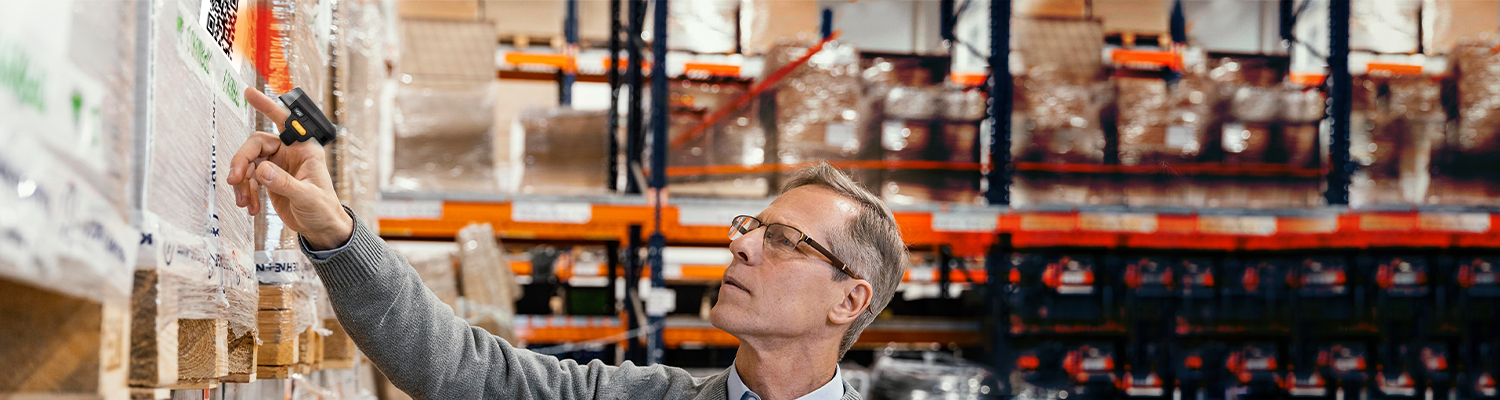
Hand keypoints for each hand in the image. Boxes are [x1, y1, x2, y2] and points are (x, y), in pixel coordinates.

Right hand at [226, 88, 353, 249]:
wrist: (321, 229)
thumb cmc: (323, 210)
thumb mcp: (307, 197)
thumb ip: (284, 183)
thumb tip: (261, 170)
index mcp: (304, 149)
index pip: (285, 121)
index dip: (267, 106)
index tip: (249, 93)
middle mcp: (289, 153)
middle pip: (256, 145)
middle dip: (241, 161)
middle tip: (234, 179)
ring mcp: (278, 166)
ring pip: (248, 164)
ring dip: (242, 182)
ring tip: (244, 202)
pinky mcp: (269, 180)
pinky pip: (249, 179)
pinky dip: (245, 192)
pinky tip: (250, 207)